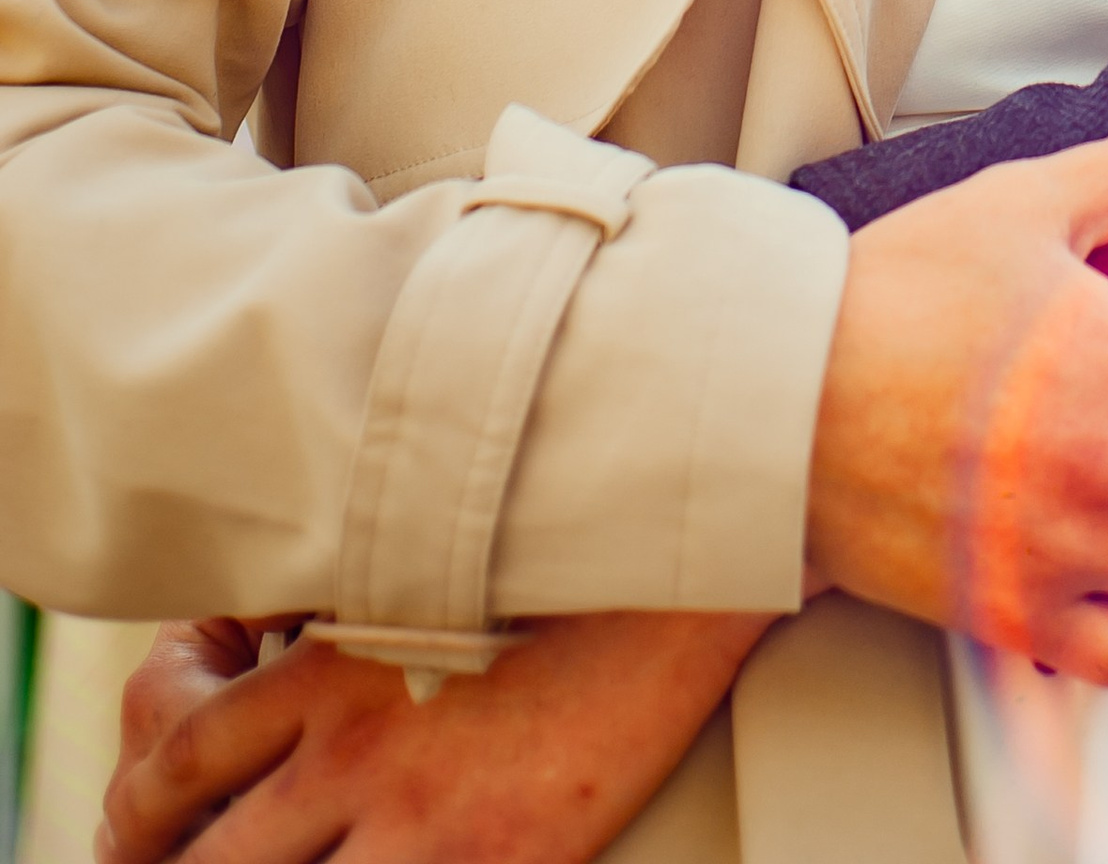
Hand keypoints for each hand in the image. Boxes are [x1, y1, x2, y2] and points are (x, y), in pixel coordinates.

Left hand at [100, 608, 768, 863]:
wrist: (679, 590)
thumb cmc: (554, 564)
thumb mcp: (421, 572)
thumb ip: (329, 616)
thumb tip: (258, 642)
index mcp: (328, 665)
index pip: (177, 759)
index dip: (138, 811)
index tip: (139, 829)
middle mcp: (353, 748)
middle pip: (209, 861)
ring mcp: (419, 821)